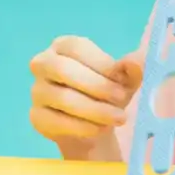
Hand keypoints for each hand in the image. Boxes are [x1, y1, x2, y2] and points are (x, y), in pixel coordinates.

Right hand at [28, 35, 143, 144]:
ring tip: (118, 118)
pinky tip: (100, 129)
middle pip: (63, 69)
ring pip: (62, 97)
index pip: (76, 47)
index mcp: (63, 46)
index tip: (123, 80)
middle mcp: (43, 64)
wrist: (92, 128)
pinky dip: (82, 126)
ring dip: (94, 109)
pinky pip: (56, 121)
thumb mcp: (124, 81)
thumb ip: (132, 69)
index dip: (101, 63)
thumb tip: (138, 61)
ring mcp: (37, 91)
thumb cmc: (106, 95)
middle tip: (122, 100)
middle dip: (97, 86)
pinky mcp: (36, 117)